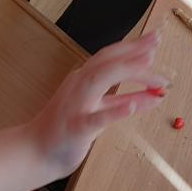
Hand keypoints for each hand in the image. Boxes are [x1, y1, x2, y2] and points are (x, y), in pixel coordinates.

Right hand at [29, 32, 165, 176]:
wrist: (34, 152)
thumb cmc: (66, 129)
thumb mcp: (100, 110)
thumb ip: (126, 100)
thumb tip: (156, 94)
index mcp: (84, 79)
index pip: (110, 56)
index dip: (133, 46)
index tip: (155, 38)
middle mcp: (79, 86)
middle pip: (107, 61)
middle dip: (133, 50)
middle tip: (157, 41)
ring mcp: (75, 106)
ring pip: (99, 80)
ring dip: (127, 71)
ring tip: (151, 67)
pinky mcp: (76, 128)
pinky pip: (96, 119)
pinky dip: (115, 111)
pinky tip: (132, 107)